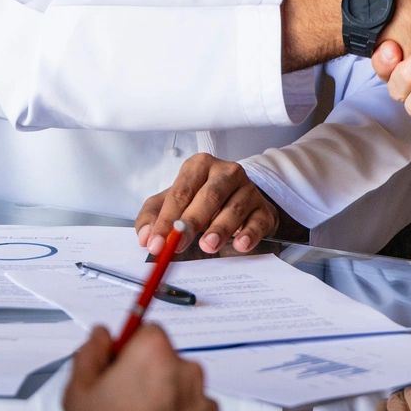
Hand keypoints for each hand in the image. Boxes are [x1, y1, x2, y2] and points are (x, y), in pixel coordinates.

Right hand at [61, 325, 227, 410]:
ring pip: (189, 400)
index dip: (131, 353)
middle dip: (154, 382)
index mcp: (155, 354)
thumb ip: (91, 355)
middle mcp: (189, 374)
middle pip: (172, 367)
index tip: (120, 372)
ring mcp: (207, 409)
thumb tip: (101, 335)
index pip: (148, 335)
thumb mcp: (78, 393)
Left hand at [136, 152, 282, 253]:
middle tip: (178, 243)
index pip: (181, 192)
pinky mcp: (263, 209)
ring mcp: (248, 189)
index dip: (166, 220)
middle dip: (191, 221)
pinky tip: (240, 244)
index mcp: (199, 166)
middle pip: (209, 196)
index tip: (157, 243)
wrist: (238, 200)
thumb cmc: (199, 200)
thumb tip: (146, 237)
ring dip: (220, 228)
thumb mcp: (172, 203)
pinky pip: (258, 221)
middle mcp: (225, 172)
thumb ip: (152, 218)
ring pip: (234, 208)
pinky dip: (249, 234)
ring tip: (208, 245)